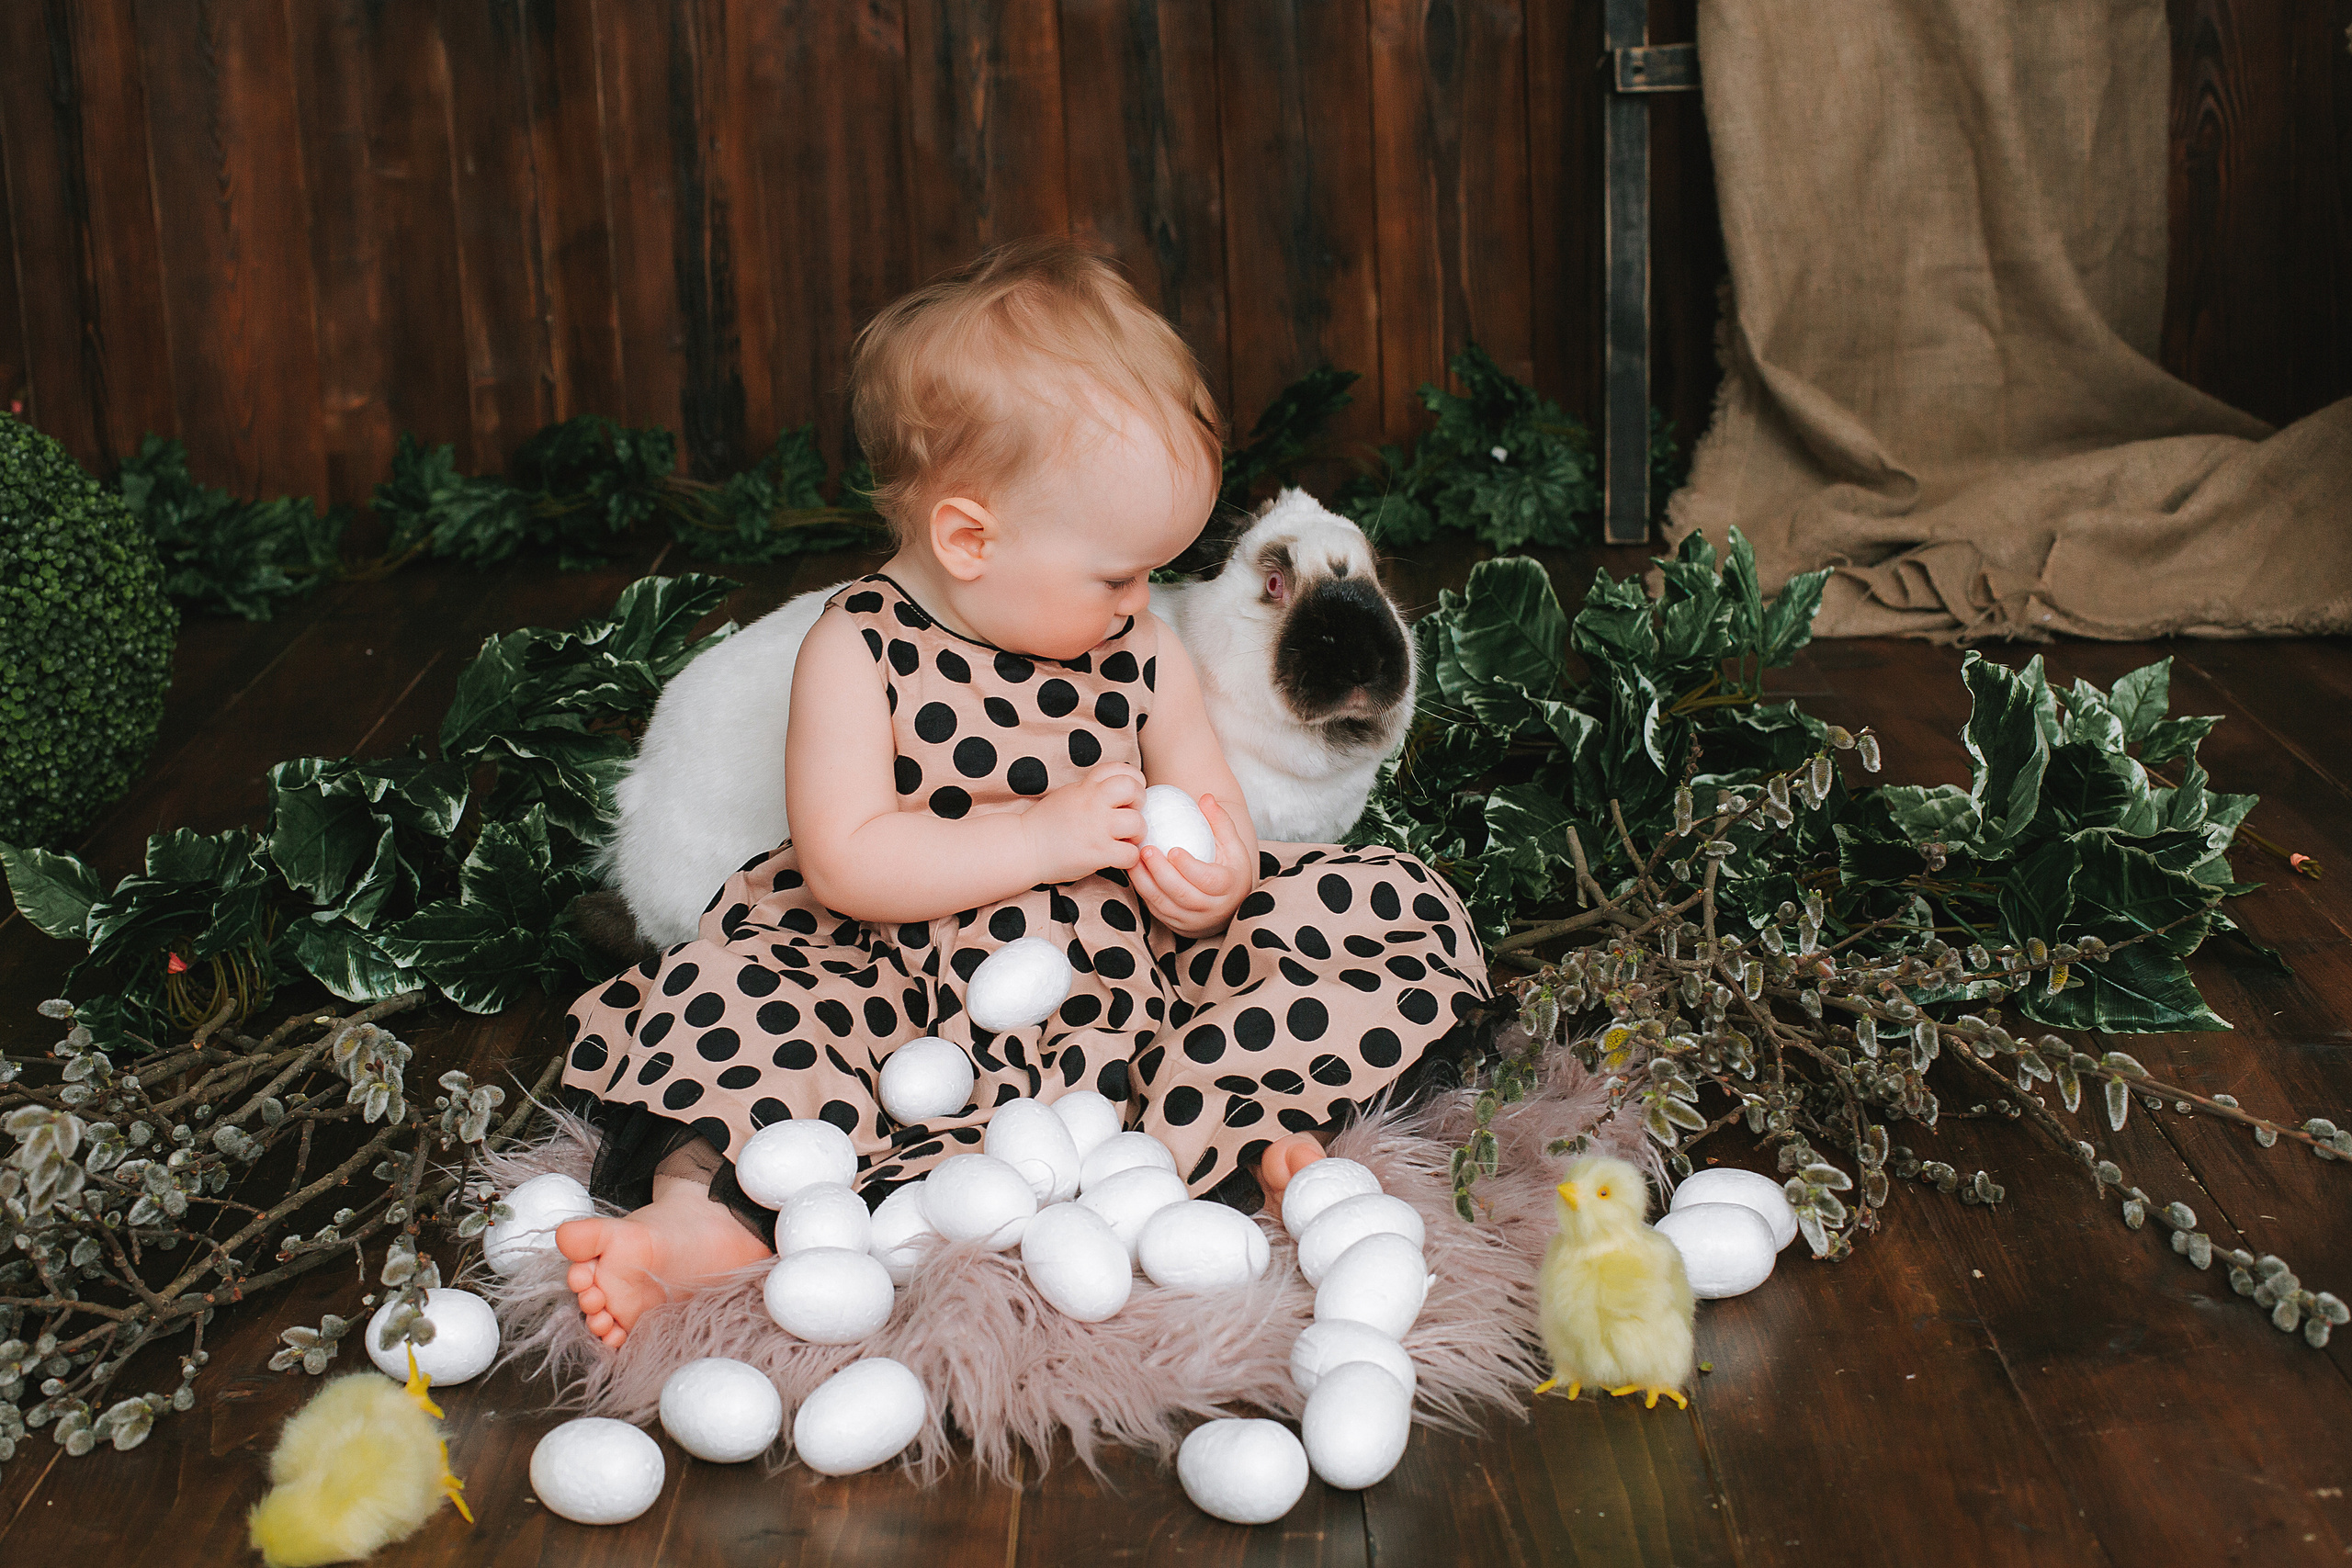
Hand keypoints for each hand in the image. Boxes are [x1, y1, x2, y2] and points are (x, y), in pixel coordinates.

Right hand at [1018, 764, 1145, 884]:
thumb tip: (1121, 792)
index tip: (1128, 795)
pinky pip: (1130, 854)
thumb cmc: (1047, 824)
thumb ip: (1092, 790)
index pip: (1122, 769)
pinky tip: (1117, 858)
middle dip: (1140, 803)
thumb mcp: (1069, 794)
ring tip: (1124, 840)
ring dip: (1137, 834)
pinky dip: (1129, 858)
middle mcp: (1092, 802)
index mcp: (1086, 786)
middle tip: (1130, 815)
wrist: (1024, 848)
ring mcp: (1096, 827)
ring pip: (1137, 823)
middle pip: (1134, 789)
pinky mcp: (1098, 852)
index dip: (1133, 780)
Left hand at [1130, 793, 1254, 937]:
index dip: (1189, 867)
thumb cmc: (1229, 868)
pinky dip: (1143, 891)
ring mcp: (1192, 920)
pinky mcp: (1176, 925)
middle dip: (1161, 873)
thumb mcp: (1232, 845)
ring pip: (1164, 904)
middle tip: (1146, 850)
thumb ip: (1220, 822)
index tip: (1173, 850)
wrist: (1227, 904)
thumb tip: (1206, 798)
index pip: (1207, 880)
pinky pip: (1155, 909)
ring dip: (1146, 882)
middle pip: (1183, 894)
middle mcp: (1211, 909)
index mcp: (1228, 887)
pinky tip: (1134, 871)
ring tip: (1134, 859)